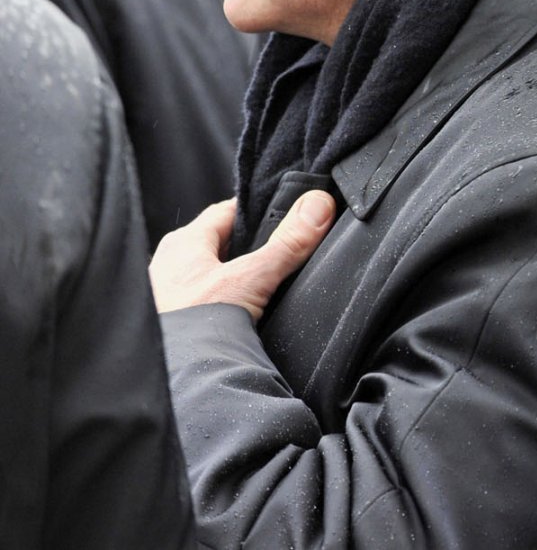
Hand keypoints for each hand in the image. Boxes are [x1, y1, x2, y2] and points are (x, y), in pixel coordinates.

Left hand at [151, 192, 336, 320]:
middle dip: (252, 248)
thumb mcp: (252, 277)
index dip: (259, 212)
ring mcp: (169, 297)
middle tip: (284, 251)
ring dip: (240, 279)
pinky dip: (229, 305)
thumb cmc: (194, 325)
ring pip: (216, 275)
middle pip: (222, 244)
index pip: (227, 213)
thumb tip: (318, 205)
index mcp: (182, 243)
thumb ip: (288, 243)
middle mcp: (169, 266)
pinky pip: (210, 303)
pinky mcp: (175, 324)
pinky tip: (246, 315)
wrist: (176, 379)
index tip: (287, 213)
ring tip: (269, 286)